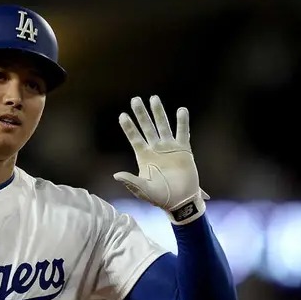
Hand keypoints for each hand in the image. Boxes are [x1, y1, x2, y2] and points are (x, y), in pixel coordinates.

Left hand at [113, 95, 208, 224]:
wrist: (180, 201)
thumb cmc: (160, 198)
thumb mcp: (143, 190)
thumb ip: (131, 182)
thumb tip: (116, 175)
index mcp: (144, 157)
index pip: (134, 138)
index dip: (129, 128)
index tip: (122, 115)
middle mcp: (156, 150)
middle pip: (147, 128)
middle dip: (141, 114)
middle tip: (135, 99)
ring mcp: (169, 148)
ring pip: (163, 126)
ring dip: (159, 113)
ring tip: (154, 98)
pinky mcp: (184, 150)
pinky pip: (183, 133)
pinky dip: (182, 122)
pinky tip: (181, 110)